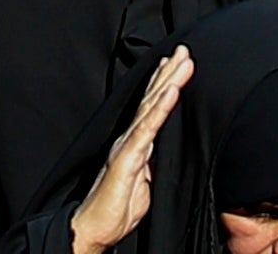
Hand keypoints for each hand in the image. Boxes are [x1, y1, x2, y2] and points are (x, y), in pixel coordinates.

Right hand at [68, 49, 195, 253]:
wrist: (93, 228)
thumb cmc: (117, 208)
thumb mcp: (146, 183)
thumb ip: (153, 163)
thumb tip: (165, 152)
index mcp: (135, 144)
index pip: (152, 108)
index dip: (163, 83)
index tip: (176, 63)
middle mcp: (130, 139)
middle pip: (152, 99)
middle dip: (168, 73)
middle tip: (184, 49)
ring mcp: (128, 146)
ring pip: (151, 107)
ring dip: (168, 82)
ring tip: (182, 61)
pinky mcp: (127, 159)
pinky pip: (147, 130)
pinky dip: (160, 108)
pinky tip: (170, 91)